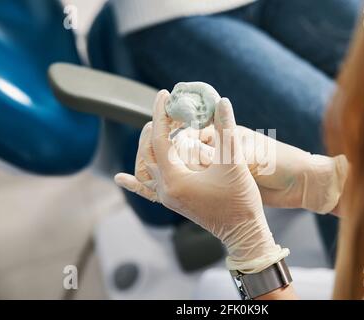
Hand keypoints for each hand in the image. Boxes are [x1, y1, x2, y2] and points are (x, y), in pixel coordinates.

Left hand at [114, 91, 288, 272]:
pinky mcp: (174, 202)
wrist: (242, 231)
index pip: (159, 139)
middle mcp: (166, 189)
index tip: (164, 94)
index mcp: (175, 179)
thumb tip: (222, 102)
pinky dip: (134, 182)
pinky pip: (147, 189)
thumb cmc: (239, 198)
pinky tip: (121, 178)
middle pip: (149, 152)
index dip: (161, 114)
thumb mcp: (233, 162)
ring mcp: (168, 197)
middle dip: (156, 128)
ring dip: (150, 145)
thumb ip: (226, 130)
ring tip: (157, 127)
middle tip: (169, 110)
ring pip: (147, 167)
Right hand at [177, 125, 347, 213]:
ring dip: (184, 172)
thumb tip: (195, 154)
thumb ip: (226, 154)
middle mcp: (226, 150)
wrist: (304, 185)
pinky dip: (196, 185)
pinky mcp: (230, 184)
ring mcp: (227, 168)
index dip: (181, 136)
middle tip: (158, 166)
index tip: (163, 143)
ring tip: (162, 180)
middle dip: (177, 156)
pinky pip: (208, 183)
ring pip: (198, 168)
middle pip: (193, 150)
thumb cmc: (282, 162)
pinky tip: (183, 191)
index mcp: (232, 135)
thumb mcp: (253, 156)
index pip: (197, 132)